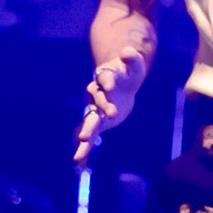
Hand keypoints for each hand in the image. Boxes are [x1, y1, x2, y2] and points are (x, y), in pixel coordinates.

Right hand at [73, 45, 146, 165]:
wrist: (122, 84)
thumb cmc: (129, 72)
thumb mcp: (134, 64)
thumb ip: (131, 58)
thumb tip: (128, 51)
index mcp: (106, 76)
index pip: (105, 77)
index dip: (107, 81)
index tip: (111, 86)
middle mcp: (97, 93)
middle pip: (98, 100)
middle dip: (102, 107)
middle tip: (111, 114)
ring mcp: (96, 108)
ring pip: (90, 119)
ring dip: (87, 129)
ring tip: (83, 140)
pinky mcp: (99, 122)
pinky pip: (91, 135)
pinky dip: (84, 147)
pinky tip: (78, 161)